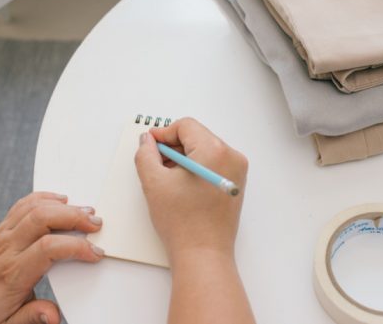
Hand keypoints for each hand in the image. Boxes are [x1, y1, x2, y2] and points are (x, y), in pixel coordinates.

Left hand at [0, 192, 104, 323]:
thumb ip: (32, 318)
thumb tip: (52, 316)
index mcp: (12, 273)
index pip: (46, 249)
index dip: (75, 247)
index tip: (94, 254)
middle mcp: (7, 248)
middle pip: (42, 218)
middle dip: (74, 217)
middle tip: (96, 224)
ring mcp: (4, 233)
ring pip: (34, 206)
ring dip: (64, 206)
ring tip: (86, 212)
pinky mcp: (5, 225)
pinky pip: (25, 203)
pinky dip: (46, 197)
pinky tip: (61, 200)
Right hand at [134, 118, 247, 259]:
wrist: (203, 255)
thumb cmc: (183, 222)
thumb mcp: (154, 183)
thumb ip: (146, 154)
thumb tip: (147, 141)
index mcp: (215, 151)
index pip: (186, 126)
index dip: (164, 133)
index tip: (150, 145)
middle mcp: (231, 157)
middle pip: (197, 137)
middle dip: (173, 147)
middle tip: (155, 162)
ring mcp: (236, 172)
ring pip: (204, 150)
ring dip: (183, 158)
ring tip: (165, 177)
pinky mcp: (234, 184)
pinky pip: (213, 164)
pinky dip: (195, 168)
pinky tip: (180, 185)